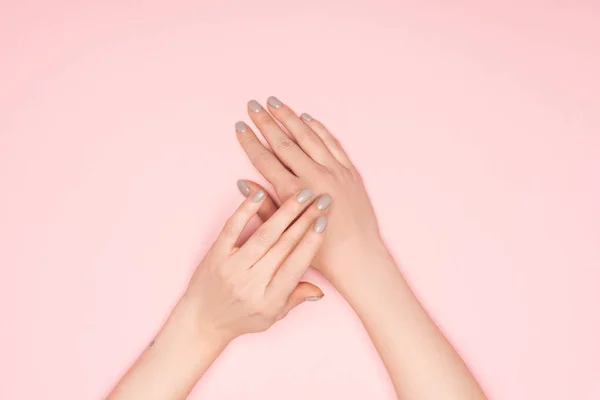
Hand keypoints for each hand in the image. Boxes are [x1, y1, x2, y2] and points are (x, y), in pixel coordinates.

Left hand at [183, 186, 330, 342]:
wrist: (201, 321)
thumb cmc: (240, 319)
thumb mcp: (272, 316)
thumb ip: (295, 299)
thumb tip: (320, 290)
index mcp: (269, 300)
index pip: (295, 265)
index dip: (311, 243)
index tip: (324, 223)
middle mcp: (251, 283)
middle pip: (284, 245)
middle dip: (306, 220)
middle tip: (323, 200)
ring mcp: (231, 267)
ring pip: (264, 234)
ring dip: (286, 211)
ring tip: (303, 194)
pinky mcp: (215, 255)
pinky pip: (232, 228)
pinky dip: (245, 210)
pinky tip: (259, 194)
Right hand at [235, 97, 384, 278]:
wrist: (358, 257)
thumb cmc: (322, 252)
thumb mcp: (287, 232)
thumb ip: (264, 207)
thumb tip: (243, 184)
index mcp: (295, 193)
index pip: (265, 160)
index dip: (250, 142)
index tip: (239, 126)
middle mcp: (315, 177)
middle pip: (284, 142)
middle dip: (266, 122)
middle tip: (253, 105)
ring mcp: (335, 171)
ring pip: (308, 136)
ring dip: (290, 117)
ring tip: (275, 103)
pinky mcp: (350, 172)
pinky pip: (333, 143)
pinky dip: (319, 129)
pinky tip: (308, 119)